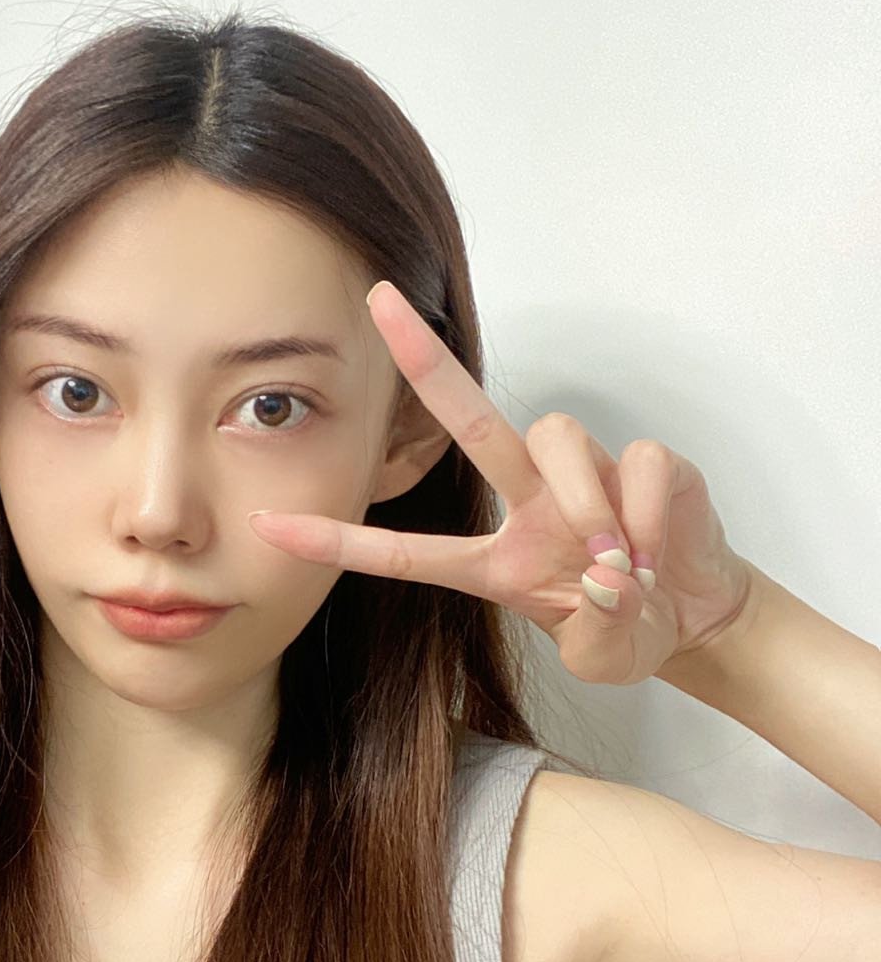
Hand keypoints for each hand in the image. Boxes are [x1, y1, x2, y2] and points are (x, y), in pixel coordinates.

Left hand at [247, 281, 756, 688]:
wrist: (695, 613)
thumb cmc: (626, 628)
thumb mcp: (603, 658)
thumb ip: (597, 635)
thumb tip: (607, 580)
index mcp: (495, 561)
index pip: (403, 553)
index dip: (338, 542)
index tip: (266, 526)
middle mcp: (528, 503)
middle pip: (467, 421)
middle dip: (423, 360)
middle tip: (382, 302)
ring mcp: (583, 475)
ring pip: (554, 439)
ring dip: (586, 503)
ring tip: (618, 566)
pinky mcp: (645, 461)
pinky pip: (636, 465)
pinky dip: (647, 512)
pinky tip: (656, 548)